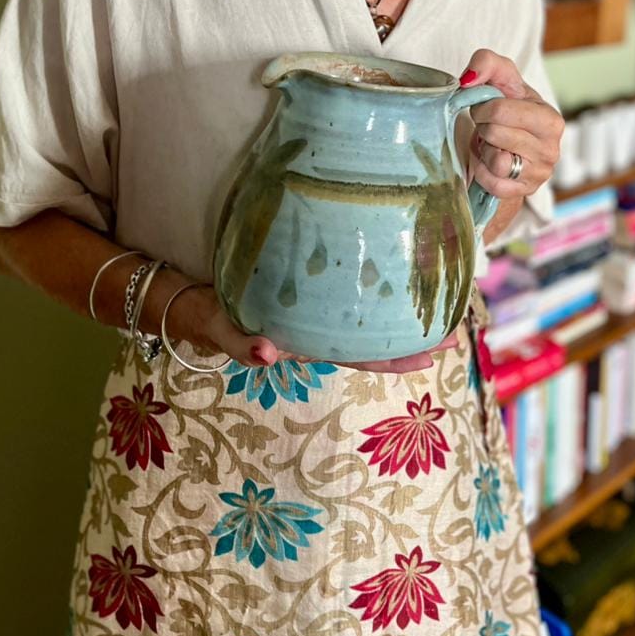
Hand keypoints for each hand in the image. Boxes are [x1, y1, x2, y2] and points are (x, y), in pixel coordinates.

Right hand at [166, 283, 452, 373]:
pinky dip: (369, 291)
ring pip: (361, 319)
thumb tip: (267, 353)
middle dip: (411, 340)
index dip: (394, 357)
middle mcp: (313, 329)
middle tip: (454, 332)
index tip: (433, 356)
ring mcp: (309, 311)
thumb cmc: (202, 315)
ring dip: (396, 316)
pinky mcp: (301, 289)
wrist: (180, 297)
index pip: (356, 353)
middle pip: (370, 340)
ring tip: (436, 303)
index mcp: (301, 342)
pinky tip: (390, 278)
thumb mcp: (216, 329)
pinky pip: (342, 294)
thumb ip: (238, 342)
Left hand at [460, 48, 563, 197]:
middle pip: (494, 133)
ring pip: (496, 161)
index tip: (485, 109)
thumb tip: (468, 79)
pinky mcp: (523, 192)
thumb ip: (486, 63)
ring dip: (485, 150)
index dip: (482, 107)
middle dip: (483, 127)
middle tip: (487, 126)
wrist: (510, 146)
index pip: (500, 110)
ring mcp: (539, 174)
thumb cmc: (508, 109)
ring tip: (491, 144)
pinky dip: (483, 171)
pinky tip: (488, 161)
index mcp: (550, 119)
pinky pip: (492, 183)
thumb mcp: (502, 79)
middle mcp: (551, 149)